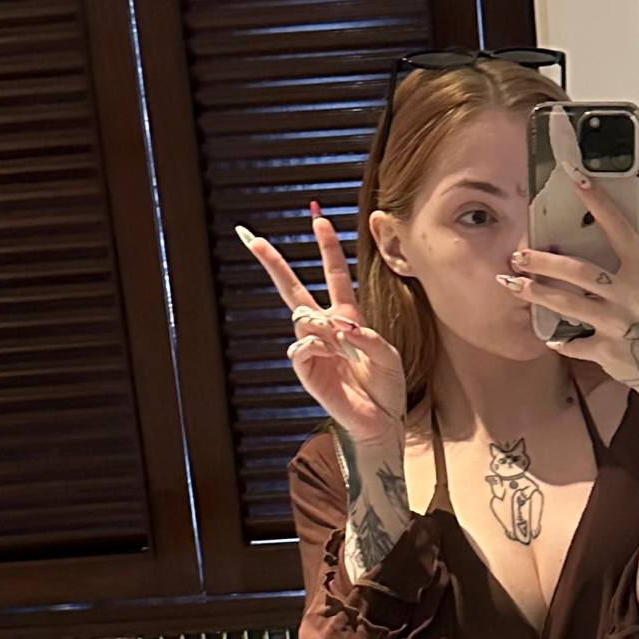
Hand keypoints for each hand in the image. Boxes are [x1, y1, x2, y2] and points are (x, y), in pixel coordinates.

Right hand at [238, 204, 406, 444]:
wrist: (380, 420)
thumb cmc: (386, 386)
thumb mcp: (388, 355)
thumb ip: (366, 336)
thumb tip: (338, 326)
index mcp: (347, 318)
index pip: (334, 276)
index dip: (327, 248)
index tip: (320, 219)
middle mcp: (326, 329)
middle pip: (292, 288)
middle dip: (272, 262)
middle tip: (250, 236)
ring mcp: (313, 348)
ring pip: (300, 316)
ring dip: (320, 322)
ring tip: (339, 342)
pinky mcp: (306, 370)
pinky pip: (299, 346)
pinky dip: (314, 345)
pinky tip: (328, 353)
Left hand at [497, 161, 638, 396]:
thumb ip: (621, 267)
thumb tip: (585, 244)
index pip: (618, 229)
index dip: (597, 203)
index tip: (576, 179)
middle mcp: (630, 295)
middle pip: (578, 271)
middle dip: (543, 262)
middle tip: (519, 256)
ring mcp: (617, 324)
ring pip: (567, 304)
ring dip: (535, 293)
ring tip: (513, 284)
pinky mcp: (607, 350)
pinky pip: (574, 342)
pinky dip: (560, 340)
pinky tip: (550, 336)